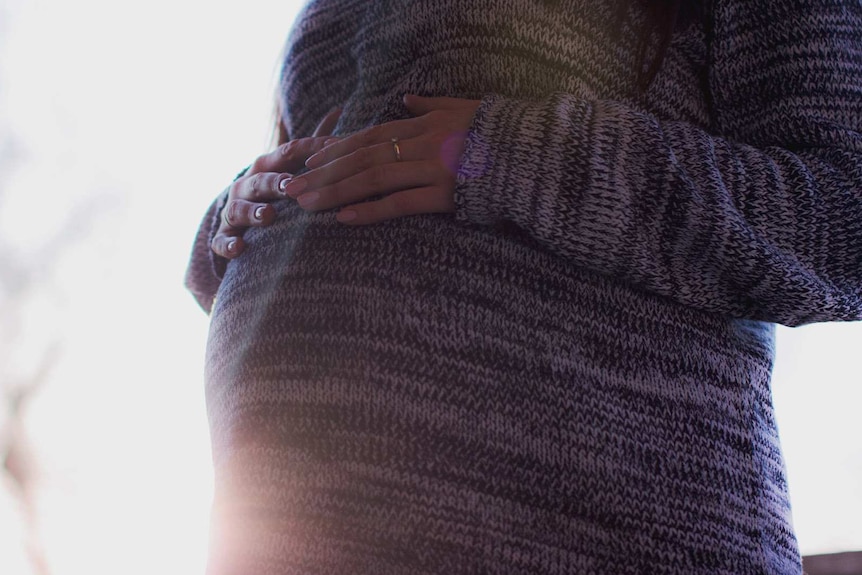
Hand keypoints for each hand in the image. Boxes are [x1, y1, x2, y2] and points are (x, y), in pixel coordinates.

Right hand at [211, 107, 341, 258]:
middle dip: (275, 182)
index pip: (288, 153)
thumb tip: (339, 108)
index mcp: (267, 166)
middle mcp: (247, 185)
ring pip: (239, 209)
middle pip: (261, 180)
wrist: (237, 219)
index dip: (309, 151)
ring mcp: (234, 209)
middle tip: (292, 186)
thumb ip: (313, 143)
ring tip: (269, 216)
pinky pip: (223, 241)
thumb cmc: (274, 188)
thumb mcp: (291, 164)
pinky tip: (241, 248)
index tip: (332, 152)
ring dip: (254, 212)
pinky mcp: (225, 236)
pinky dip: (230, 245)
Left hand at [281, 95, 480, 224]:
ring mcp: (431, 169)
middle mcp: (421, 143)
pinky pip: (400, 203)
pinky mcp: (444, 195)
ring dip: (335, 192)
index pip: (369, 137)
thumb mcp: (464, 109)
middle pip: (361, 157)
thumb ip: (431, 105)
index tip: (309, 163)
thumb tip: (407, 99)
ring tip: (306, 205)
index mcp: (423, 125)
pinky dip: (370, 211)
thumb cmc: (500, 133)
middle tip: (292, 188)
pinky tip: (344, 219)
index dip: (336, 150)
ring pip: (372, 178)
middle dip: (323, 174)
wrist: (534, 155)